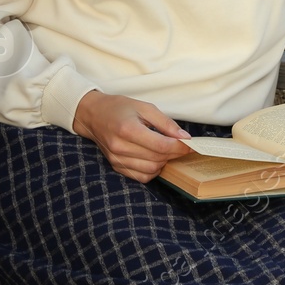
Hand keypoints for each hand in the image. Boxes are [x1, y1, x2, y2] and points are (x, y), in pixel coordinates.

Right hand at [72, 90, 192, 181]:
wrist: (93, 115)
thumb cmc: (119, 108)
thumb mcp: (145, 107)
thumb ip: (166, 123)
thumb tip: (185, 137)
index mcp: (127, 129)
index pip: (161, 146)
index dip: (179, 147)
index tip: (190, 144)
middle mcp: (120, 147)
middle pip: (157, 158)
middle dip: (174, 154)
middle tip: (181, 145)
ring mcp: (117, 159)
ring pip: (151, 170)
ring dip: (164, 162)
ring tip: (166, 150)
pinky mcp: (116, 166)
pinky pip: (141, 176)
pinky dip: (152, 170)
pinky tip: (154, 158)